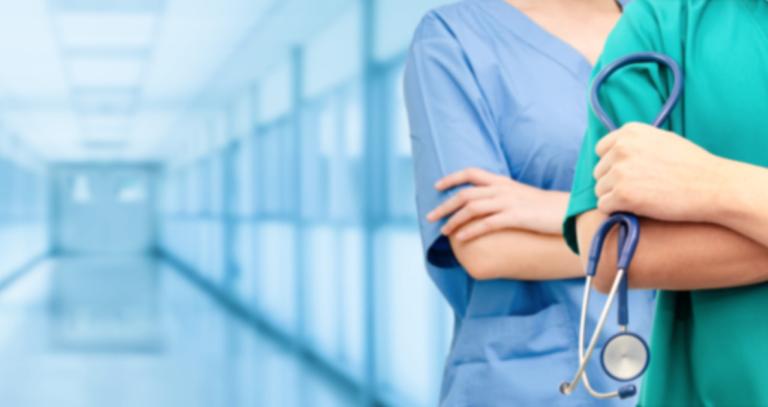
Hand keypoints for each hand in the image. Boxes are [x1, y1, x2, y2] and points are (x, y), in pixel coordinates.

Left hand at [426, 168, 568, 240]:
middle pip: (465, 194)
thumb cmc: (546, 208)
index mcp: (503, 182)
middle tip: (430, 217)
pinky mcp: (516, 217)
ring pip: (472, 208)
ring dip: (454, 220)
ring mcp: (509, 202)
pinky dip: (471, 230)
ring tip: (443, 232)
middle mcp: (502, 189)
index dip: (452, 178)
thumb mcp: (521, 196)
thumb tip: (488, 207)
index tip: (437, 186)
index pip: (471, 173)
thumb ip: (503, 197)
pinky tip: (461, 238)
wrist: (570, 212)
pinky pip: (487, 223)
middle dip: (445, 205)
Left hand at [594, 123, 725, 221]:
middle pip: (599, 172)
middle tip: (641, 188)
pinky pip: (604, 206)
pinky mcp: (622, 195)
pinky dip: (617, 211)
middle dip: (614, 182)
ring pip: (600, 190)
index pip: (601, 150)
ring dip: (615, 197)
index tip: (630, 173)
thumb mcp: (662, 139)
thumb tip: (611, 152)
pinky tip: (637, 208)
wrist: (714, 186)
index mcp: (630, 132)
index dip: (613, 164)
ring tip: (642, 198)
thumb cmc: (692, 165)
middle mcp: (621, 148)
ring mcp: (620, 171)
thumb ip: (635, 143)